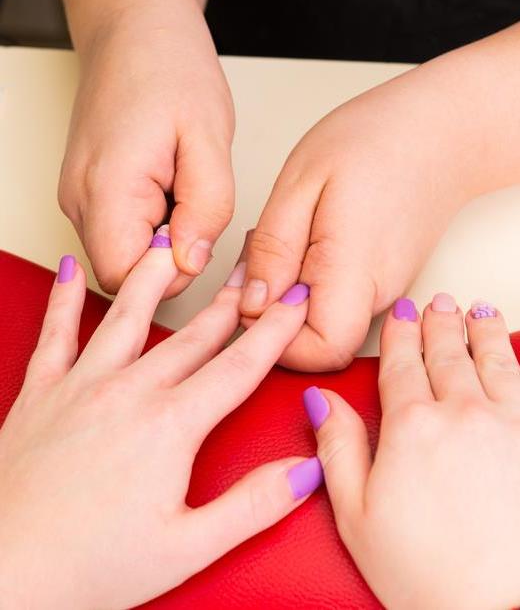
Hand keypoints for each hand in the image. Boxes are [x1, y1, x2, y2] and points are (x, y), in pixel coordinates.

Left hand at [0, 229, 320, 609]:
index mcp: (170, 427)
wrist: (4, 574)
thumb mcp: (188, 547)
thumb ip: (253, 504)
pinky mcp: (41, 393)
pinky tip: (72, 269)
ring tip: (170, 242)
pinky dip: (64, 298)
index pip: (238, 367)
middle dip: (228, 300)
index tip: (293, 299)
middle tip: (249, 267)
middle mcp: (128, 393)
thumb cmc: (89, 567)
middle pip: (193, 335)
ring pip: (127, 316)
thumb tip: (306, 469)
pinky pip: (54, 333)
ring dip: (154, 277)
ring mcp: (82, 386)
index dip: (272, 330)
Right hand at [59, 0, 234, 295]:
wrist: (135, 30)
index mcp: (107, 188)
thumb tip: (190, 263)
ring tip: (182, 188)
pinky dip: (150, 225)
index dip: (169, 275)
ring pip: (122, 255)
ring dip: (160, 240)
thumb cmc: (170, 70)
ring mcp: (78, 197)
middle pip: (122, 272)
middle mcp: (80, 199)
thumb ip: (206, 210)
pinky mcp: (87, 193)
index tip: (198, 238)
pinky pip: (119, 233)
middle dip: (168, 258)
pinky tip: (168, 188)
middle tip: (196, 206)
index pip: (126, 278)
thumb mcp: (208, 139)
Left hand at [240, 39, 514, 370]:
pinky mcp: (381, 281)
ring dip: (285, 291)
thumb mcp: (303, 182)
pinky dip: (305, 280)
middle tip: (254, 257)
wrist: (442, 131)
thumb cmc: (375, 142)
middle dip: (269, 312)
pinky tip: (300, 239)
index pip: (318, 353)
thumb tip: (252, 304)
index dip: (274, 338)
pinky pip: (334, 300)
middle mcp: (374, 294)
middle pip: (314, 343)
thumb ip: (275, 249)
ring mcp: (382, 291)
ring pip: (321, 321)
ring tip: (280, 236)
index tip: (252, 295)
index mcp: (352, 271)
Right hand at [306, 293, 519, 608]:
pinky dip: (515, 358)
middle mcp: (461, 414)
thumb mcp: (356, 513)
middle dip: (439, 323)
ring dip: (481, 331)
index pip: (402, 364)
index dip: (401, 334)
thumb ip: (337, 446)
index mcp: (411, 426)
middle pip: (446, 353)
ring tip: (477, 312)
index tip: (401, 314)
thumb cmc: (425, 572)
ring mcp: (507, 425)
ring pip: (492, 360)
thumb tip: (321, 399)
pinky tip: (511, 349)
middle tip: (436, 304)